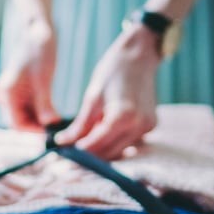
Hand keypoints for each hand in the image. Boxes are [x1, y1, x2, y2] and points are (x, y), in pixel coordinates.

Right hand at [0, 16, 60, 130]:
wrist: (38, 31)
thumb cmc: (39, 51)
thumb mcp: (44, 80)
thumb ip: (44, 104)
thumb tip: (50, 125)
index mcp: (6, 94)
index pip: (18, 124)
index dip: (34, 133)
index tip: (53, 135)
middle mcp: (6, 96)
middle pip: (22, 122)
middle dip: (39, 128)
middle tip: (60, 132)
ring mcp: (13, 94)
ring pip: (27, 116)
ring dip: (42, 121)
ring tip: (60, 123)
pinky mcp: (22, 91)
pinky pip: (31, 108)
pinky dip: (43, 112)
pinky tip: (57, 114)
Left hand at [55, 25, 159, 159]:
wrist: (139, 56)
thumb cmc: (113, 71)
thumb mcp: (92, 96)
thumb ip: (80, 124)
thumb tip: (63, 143)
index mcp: (123, 116)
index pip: (97, 144)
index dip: (79, 152)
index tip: (63, 155)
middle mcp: (139, 125)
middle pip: (110, 152)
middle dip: (89, 156)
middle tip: (69, 155)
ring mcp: (148, 128)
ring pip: (120, 150)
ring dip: (102, 151)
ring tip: (82, 146)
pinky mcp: (151, 126)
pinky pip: (129, 142)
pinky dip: (114, 143)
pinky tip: (101, 136)